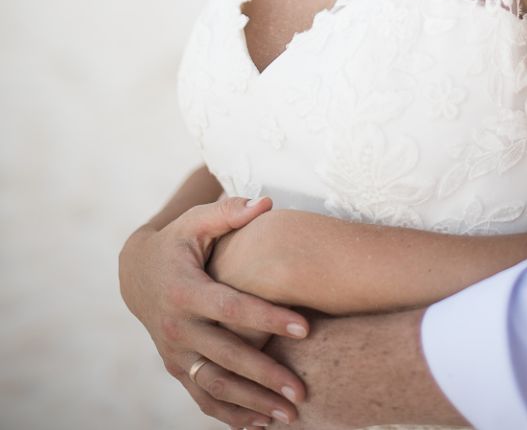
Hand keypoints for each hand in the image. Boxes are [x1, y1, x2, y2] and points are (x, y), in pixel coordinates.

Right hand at [119, 196, 308, 426]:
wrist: (137, 274)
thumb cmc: (177, 242)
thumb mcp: (195, 221)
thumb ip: (229, 212)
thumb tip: (267, 202)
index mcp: (185, 290)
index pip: (231, 309)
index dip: (267, 319)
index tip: (305, 326)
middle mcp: (178, 328)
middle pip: (226, 357)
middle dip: (265, 375)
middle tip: (302, 390)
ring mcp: (176, 353)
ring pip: (214, 387)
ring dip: (252, 404)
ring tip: (291, 415)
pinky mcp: (177, 369)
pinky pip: (203, 398)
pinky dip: (230, 416)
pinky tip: (260, 426)